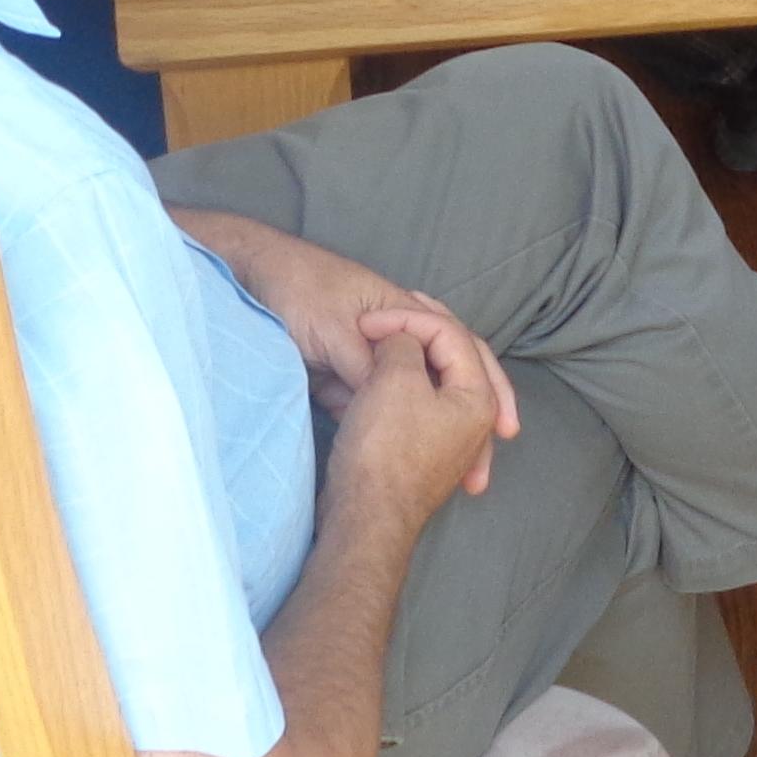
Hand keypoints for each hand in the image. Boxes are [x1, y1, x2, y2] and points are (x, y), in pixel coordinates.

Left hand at [179, 216, 522, 451]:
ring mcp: (368, 357)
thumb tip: (402, 404)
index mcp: (404, 313)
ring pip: (411, 399)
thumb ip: (368, 366)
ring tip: (450, 477)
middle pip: (445, 381)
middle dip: (469, 422)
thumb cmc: (300, 290)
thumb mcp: (336, 330)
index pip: (462, 352)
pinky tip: (394, 460)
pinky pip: (372, 406)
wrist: (252, 278)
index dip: (490, 390)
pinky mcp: (341, 374)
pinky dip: (387, 429)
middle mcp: (394, 337)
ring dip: (428, 433)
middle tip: (480, 470)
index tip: (504, 428)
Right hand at [330, 325, 504, 514]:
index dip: (408, 319)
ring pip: (443, 380)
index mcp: (478, 396)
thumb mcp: (394, 378)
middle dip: (427, 332)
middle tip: (395, 316)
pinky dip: (409, 383)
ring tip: (395, 340)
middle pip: (458, 355)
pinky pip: (425, 403)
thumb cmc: (383, 447)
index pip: (451, 334)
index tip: (366, 324)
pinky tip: (391, 379)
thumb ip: (403, 343)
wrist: (364, 516)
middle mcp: (476, 418)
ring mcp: (454, 440)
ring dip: (419, 357)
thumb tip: (402, 341)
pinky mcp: (427, 455)